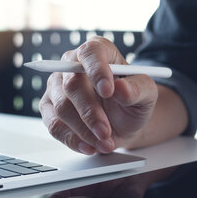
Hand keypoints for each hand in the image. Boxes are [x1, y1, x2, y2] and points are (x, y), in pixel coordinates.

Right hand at [39, 37, 157, 153]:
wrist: (123, 121)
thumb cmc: (133, 100)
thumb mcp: (147, 94)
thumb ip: (138, 89)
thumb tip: (121, 88)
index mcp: (99, 51)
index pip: (91, 53)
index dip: (97, 70)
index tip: (108, 91)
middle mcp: (73, 64)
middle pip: (72, 84)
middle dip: (90, 112)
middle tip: (106, 132)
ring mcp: (57, 86)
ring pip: (62, 108)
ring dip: (84, 130)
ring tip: (105, 142)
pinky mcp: (49, 108)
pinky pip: (54, 125)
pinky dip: (73, 139)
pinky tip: (90, 146)